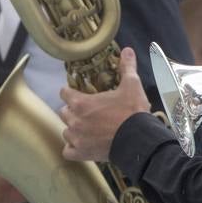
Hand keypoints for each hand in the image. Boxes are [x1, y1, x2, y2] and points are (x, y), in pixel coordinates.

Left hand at [59, 47, 149, 161]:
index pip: (64, 93)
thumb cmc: (132, 112)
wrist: (137, 139)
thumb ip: (126, 67)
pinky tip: (82, 145)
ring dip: (74, 129)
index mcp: (81, 102)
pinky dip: (73, 148)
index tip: (77, 93)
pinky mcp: (81, 153)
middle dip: (73, 111)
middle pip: (64, 112)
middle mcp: (74, 120)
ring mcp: (76, 138)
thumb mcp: (131, 86)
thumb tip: (127, 50)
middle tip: (87, 112)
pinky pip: (68, 151)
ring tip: (87, 129)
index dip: (70, 92)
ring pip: (66, 131)